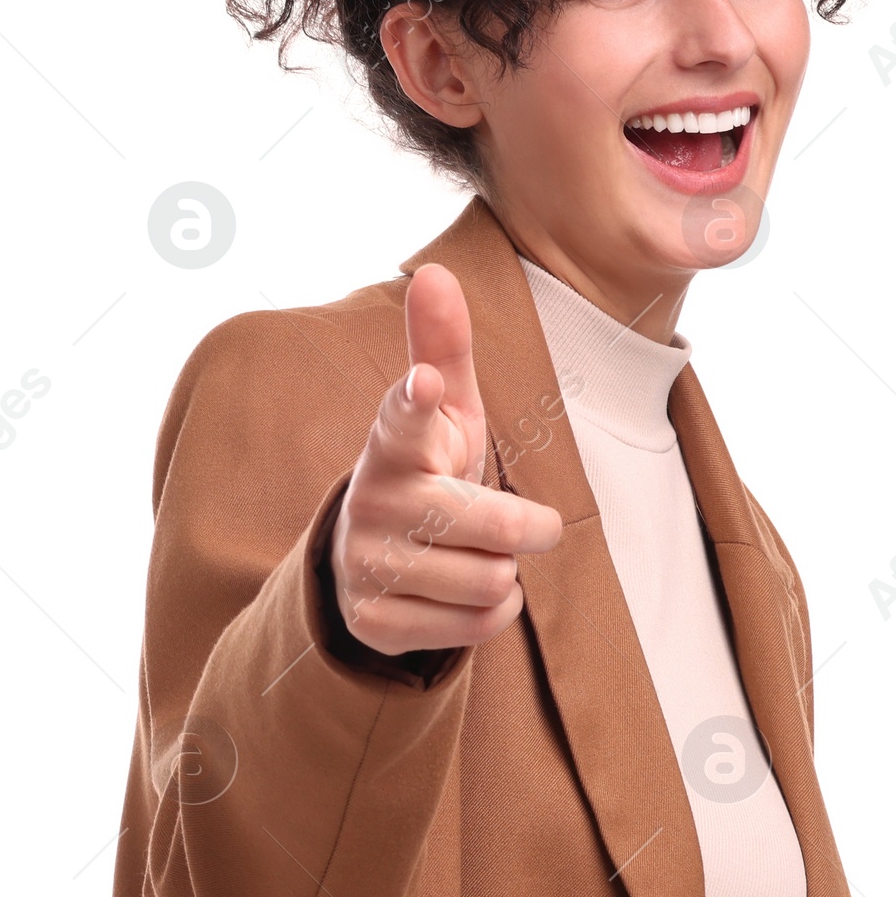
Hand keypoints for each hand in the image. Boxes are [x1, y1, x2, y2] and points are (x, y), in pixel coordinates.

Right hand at [329, 263, 562, 654]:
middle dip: (530, 527)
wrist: (365, 562)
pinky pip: (476, 625)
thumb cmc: (427, 472)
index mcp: (394, 442)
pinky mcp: (374, 621)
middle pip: (496, 528)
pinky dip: (488, 613)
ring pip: (492, 581)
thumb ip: (443, 347)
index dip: (420, 401)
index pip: (404, 417)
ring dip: (504, 574)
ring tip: (477, 558)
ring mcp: (367, 565)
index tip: (428, 383)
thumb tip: (435, 272)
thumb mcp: (445, 414)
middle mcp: (373, 502)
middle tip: (530, 524)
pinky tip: (461, 594)